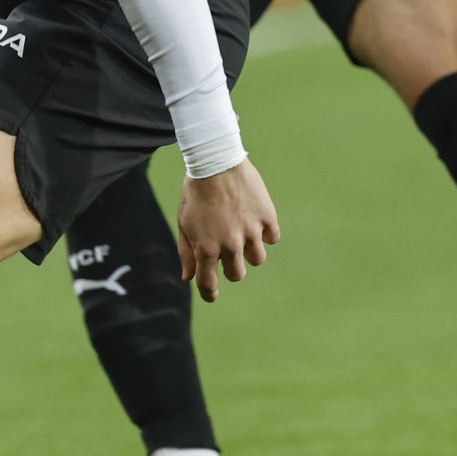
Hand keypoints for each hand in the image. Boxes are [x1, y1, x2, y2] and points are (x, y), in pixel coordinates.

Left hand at [176, 159, 279, 303]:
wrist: (215, 161)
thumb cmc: (195, 193)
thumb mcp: (184, 223)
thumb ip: (187, 253)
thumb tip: (188, 278)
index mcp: (207, 248)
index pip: (209, 284)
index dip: (210, 293)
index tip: (212, 295)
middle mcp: (230, 245)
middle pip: (237, 274)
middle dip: (231, 266)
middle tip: (227, 248)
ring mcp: (251, 232)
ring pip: (257, 259)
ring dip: (249, 250)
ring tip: (241, 230)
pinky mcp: (267, 218)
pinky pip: (272, 238)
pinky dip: (265, 232)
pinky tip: (255, 219)